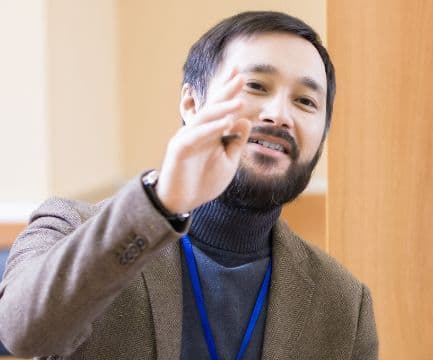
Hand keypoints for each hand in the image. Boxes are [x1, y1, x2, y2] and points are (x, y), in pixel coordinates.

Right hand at [155, 69, 251, 213]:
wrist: (183, 202)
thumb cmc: (204, 181)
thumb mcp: (228, 160)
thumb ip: (236, 141)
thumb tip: (244, 120)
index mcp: (209, 132)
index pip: (220, 108)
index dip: (229, 91)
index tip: (241, 75)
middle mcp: (197, 131)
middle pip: (212, 107)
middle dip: (226, 91)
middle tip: (240, 75)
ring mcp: (187, 138)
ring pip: (205, 119)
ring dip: (222, 109)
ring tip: (239, 101)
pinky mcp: (179, 150)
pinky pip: (196, 136)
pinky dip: (211, 129)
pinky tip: (225, 122)